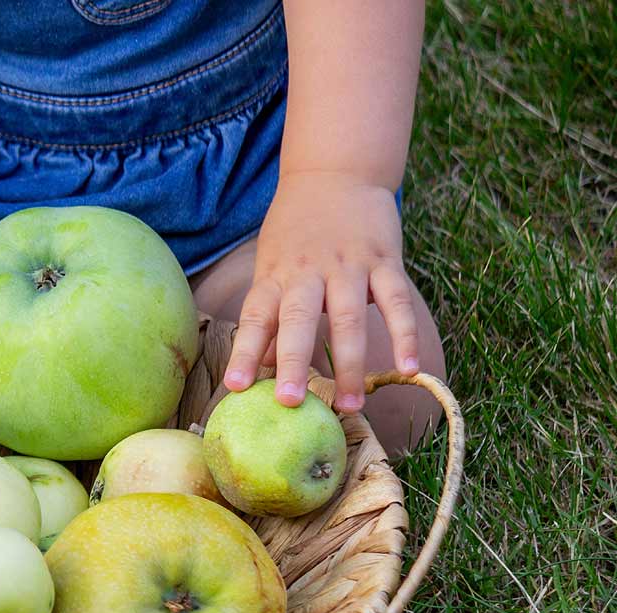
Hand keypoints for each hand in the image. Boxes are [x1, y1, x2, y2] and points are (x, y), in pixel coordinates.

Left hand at [223, 171, 421, 412]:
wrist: (334, 172)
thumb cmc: (295, 233)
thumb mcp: (271, 268)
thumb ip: (269, 317)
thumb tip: (257, 369)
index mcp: (274, 277)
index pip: (254, 318)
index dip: (244, 352)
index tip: (235, 386)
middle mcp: (307, 273)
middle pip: (297, 321)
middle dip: (292, 362)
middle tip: (289, 403)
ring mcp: (346, 265)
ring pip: (348, 319)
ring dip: (351, 364)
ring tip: (351, 406)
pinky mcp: (383, 260)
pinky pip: (395, 302)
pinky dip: (404, 335)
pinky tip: (410, 369)